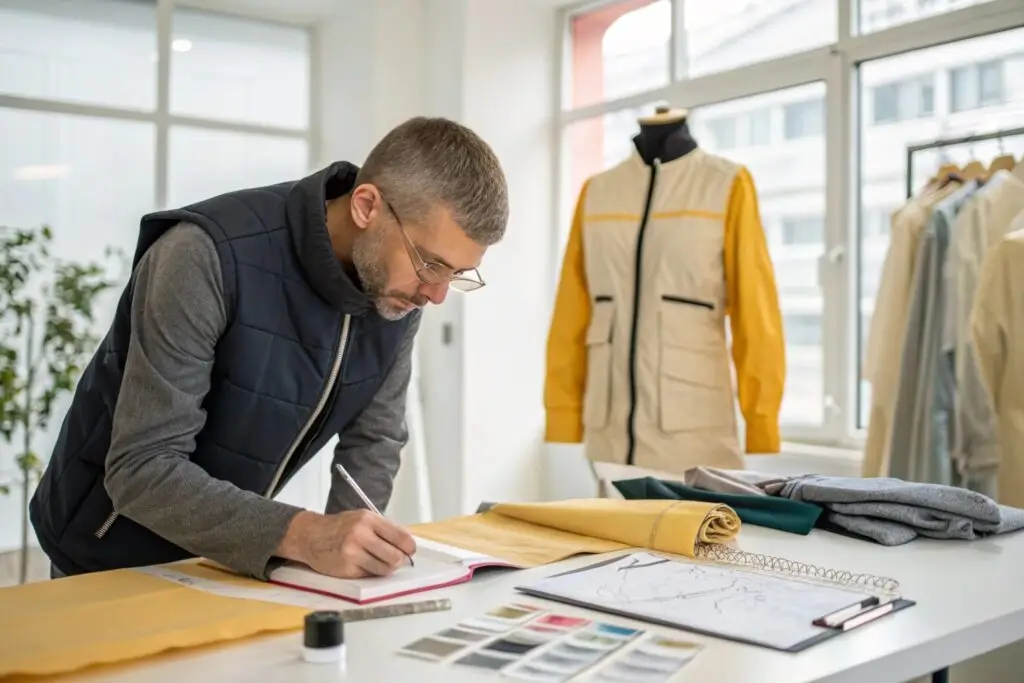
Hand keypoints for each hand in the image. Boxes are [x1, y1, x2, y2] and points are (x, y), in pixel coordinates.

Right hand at [283, 510, 416, 578]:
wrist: (311, 536)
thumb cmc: (340, 527)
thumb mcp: (363, 518)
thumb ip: (384, 529)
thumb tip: (408, 545)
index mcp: (368, 519)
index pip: (401, 537)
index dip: (410, 547)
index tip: (410, 551)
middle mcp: (360, 535)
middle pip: (395, 556)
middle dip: (401, 561)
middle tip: (398, 560)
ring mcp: (352, 553)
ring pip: (384, 569)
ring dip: (386, 568)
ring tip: (380, 562)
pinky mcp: (346, 569)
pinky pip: (369, 575)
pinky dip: (371, 572)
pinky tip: (363, 564)